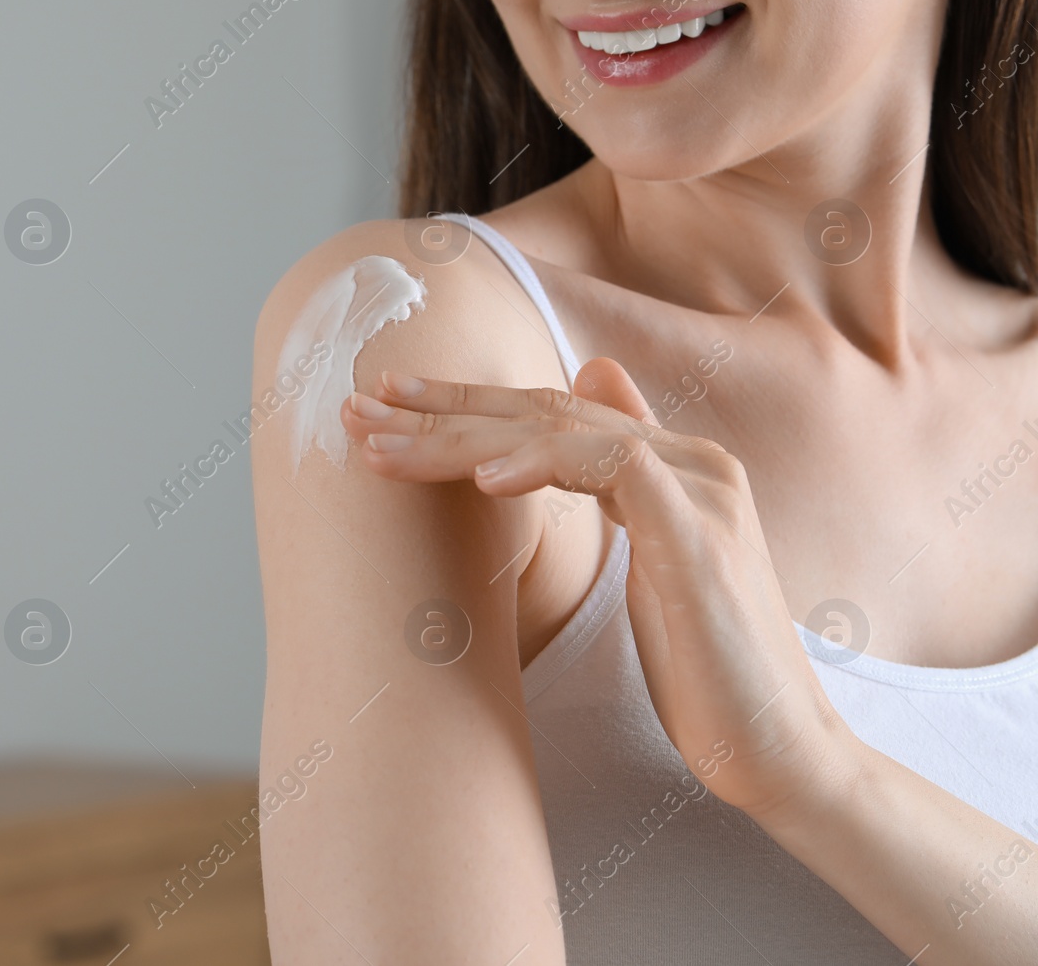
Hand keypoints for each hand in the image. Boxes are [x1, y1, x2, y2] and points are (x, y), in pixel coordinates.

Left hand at [339, 358, 859, 819]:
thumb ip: (619, 481)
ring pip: (561, 432)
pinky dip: (543, 467)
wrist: (778, 745)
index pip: (551, 413)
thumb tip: (593, 388)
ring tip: (384, 449)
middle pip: (544, 412)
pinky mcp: (700, 533)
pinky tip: (483, 479)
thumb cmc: (704, 665)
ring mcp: (698, 490)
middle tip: (356, 411)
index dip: (466, 403)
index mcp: (670, 465)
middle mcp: (687, 460)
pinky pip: (614, 471)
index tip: (386, 403)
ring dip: (461, 436)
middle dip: (441, 410)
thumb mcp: (650, 561)